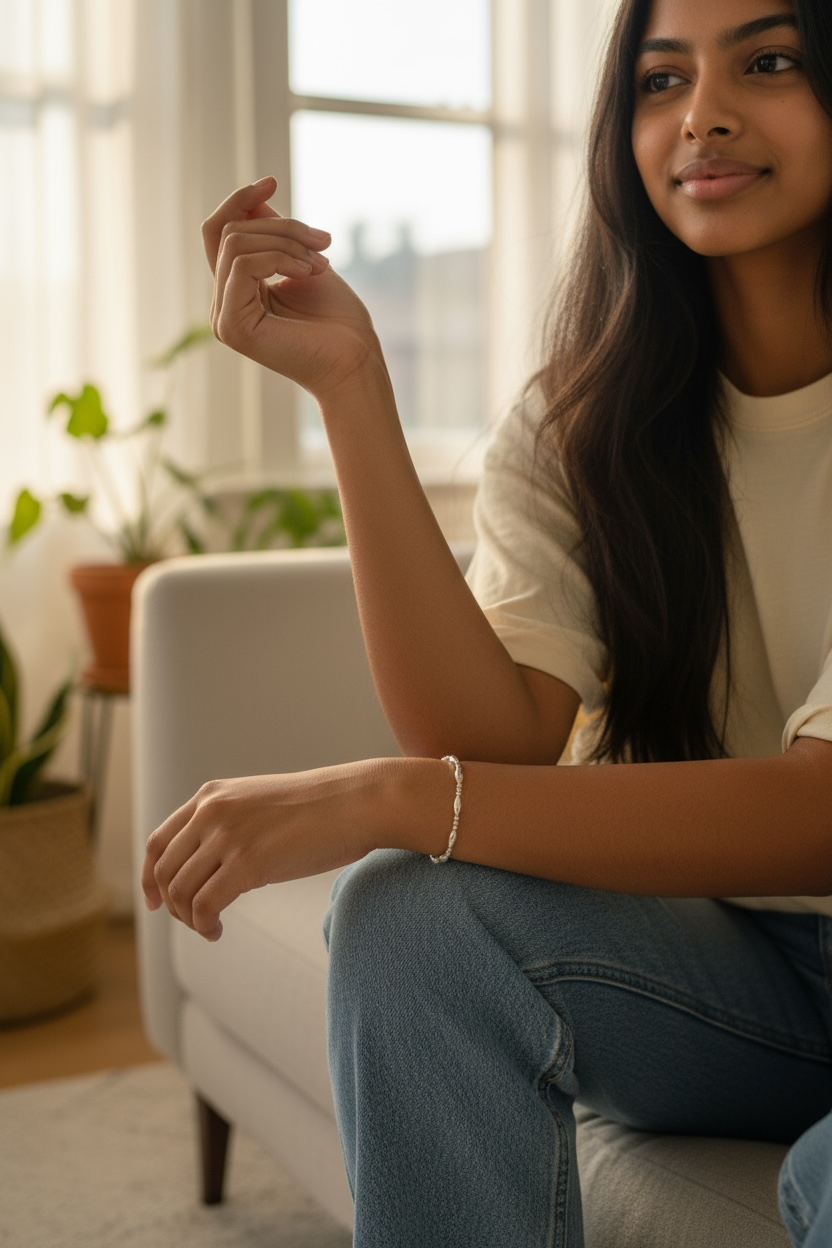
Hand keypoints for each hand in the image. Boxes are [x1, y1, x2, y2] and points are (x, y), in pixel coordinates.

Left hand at [142, 761, 387, 940]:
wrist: (357, 802)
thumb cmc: (319, 808)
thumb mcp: (259, 803)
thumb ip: (229, 822)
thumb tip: (208, 863)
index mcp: (211, 796)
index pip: (158, 842)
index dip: (150, 878)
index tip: (156, 902)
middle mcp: (212, 812)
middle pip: (165, 871)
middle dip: (172, 905)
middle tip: (193, 922)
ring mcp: (229, 837)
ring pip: (181, 892)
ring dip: (189, 920)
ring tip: (211, 927)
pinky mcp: (248, 863)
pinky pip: (205, 906)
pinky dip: (204, 926)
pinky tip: (218, 931)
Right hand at [202, 177, 386, 398]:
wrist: (356, 362)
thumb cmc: (338, 321)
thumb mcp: (303, 261)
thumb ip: (274, 235)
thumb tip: (252, 199)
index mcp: (238, 291)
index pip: (220, 232)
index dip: (240, 200)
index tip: (271, 181)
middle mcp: (224, 305)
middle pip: (230, 232)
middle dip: (283, 226)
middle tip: (325, 241)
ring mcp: (224, 318)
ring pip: (236, 243)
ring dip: (287, 242)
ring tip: (322, 263)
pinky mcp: (232, 327)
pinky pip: (243, 264)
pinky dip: (281, 258)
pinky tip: (309, 272)